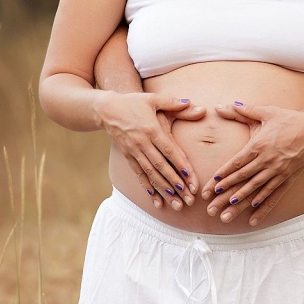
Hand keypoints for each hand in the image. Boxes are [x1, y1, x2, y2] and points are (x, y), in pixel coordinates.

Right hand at [96, 91, 205, 210]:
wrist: (106, 109)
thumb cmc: (133, 103)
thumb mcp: (154, 100)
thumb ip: (175, 104)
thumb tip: (198, 107)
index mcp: (151, 129)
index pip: (169, 150)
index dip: (180, 165)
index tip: (190, 178)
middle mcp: (142, 143)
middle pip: (161, 166)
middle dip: (175, 183)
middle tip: (187, 198)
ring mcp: (134, 151)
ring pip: (150, 174)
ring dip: (163, 189)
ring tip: (175, 203)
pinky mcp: (128, 156)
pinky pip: (139, 174)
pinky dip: (147, 187)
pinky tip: (155, 199)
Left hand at [202, 103, 303, 225]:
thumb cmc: (288, 120)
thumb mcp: (265, 112)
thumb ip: (243, 111)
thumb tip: (223, 106)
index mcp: (259, 145)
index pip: (236, 164)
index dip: (223, 175)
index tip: (211, 185)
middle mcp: (267, 161)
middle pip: (242, 179)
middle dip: (225, 193)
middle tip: (211, 206)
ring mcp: (278, 172)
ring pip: (255, 190)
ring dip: (240, 202)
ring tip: (227, 213)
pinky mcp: (287, 179)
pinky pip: (273, 196)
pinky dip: (262, 208)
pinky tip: (252, 218)